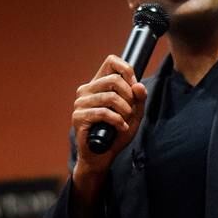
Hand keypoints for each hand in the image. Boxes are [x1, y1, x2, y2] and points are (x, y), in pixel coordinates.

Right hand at [71, 55, 147, 201]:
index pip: (111, 61)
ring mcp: (80, 103)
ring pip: (110, 97)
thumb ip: (139, 99)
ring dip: (125, 111)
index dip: (127, 70)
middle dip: (129, 97)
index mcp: (99, 84)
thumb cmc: (117, 133)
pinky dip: (118, 121)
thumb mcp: (134, 114)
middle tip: (131, 111)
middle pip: (114, 79)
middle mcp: (87, 90)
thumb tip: (138, 85)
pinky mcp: (78, 117)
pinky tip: (121, 127)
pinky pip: (103, 112)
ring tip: (126, 121)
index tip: (135, 88)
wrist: (103, 156)